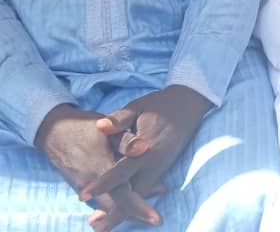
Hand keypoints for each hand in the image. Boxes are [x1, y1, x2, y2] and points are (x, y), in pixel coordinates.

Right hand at [35, 105, 160, 231]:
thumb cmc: (84, 128)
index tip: (157, 218)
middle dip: (137, 214)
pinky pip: (101, 200)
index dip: (140, 208)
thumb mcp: (107, 130)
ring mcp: (84, 188)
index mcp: (100, 169)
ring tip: (148, 214)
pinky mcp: (82, 187)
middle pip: (117, 207)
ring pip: (108, 206)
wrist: (53, 131)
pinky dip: (116, 204)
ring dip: (127, 210)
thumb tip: (146, 147)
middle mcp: (90, 184)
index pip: (123, 196)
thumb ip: (127, 141)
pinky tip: (132, 200)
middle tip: (156, 219)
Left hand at [79, 86, 211, 228]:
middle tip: (95, 226)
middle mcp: (154, 163)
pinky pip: (146, 189)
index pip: (121, 172)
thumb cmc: (160, 104)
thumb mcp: (137, 106)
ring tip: (101, 223)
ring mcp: (160, 167)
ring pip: (141, 195)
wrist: (189, 104)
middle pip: (134, 195)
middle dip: (115, 213)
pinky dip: (133, 201)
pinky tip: (119, 207)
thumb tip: (99, 126)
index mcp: (146, 148)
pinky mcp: (162, 168)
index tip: (83, 195)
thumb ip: (119, 119)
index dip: (102, 184)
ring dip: (123, 210)